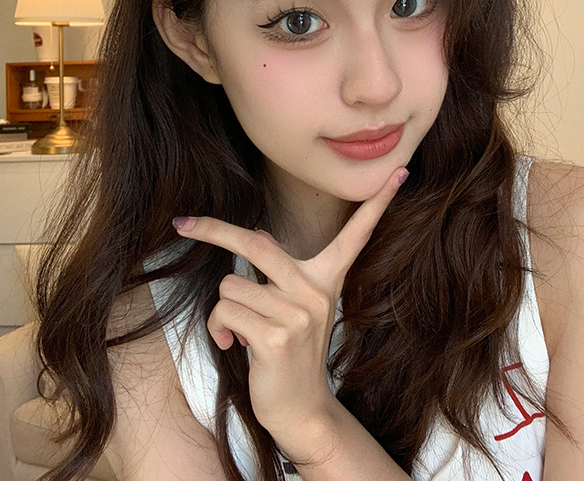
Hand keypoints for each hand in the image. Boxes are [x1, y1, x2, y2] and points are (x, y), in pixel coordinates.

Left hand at [172, 167, 408, 454]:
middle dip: (213, 230)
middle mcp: (316, 291)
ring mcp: (299, 314)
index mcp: (327, 278)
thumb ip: (278, 270)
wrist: (301, 409)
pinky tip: (236, 346)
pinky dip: (219, 329)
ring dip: (224, 311)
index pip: (357, 234)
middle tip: (183, 222)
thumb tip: (258, 234)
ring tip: (242, 332)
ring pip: (230, 286)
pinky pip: (226, 312)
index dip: (378, 202)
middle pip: (256, 244)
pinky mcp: (277, 337)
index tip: (400, 173)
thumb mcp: (293, 307)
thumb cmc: (290, 353)